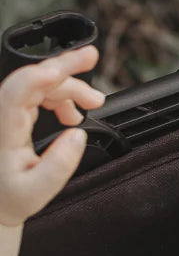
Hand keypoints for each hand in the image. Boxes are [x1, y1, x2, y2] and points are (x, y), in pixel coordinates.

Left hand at [0, 44, 105, 227]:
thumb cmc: (10, 197)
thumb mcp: (36, 192)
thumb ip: (58, 166)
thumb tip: (77, 134)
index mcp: (3, 132)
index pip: (16, 93)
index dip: (37, 76)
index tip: (61, 70)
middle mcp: (2, 115)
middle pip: (31, 78)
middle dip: (64, 68)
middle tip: (91, 58)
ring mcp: (7, 112)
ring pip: (38, 83)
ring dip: (68, 85)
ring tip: (93, 102)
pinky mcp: (13, 112)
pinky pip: (38, 92)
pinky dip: (61, 96)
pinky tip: (73, 112)